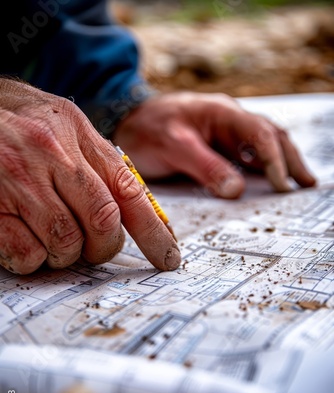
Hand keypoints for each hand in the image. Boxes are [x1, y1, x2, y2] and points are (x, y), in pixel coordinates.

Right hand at [0, 79, 179, 273]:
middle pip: (103, 222)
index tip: (168, 257)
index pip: (128, 190)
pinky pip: (28, 254)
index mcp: (75, 133)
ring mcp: (18, 180)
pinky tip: (24, 240)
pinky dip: (33, 259)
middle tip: (91, 247)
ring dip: (64, 253)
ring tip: (50, 237)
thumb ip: (96, 160)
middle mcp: (50, 154)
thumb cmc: (16, 121)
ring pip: (66, 242)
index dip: (153, 231)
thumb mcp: (62, 123)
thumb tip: (132, 207)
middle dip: (103, 246)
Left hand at [114, 92, 315, 197]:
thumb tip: (237, 190)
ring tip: (299, 182)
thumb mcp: (173, 147)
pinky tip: (271, 180)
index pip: (259, 134)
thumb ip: (205, 166)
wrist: (129, 123)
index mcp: (221, 113)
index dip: (273, 159)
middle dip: (290, 159)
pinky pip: (247, 156)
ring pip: (263, 145)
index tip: (280, 184)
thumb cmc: (148, 130)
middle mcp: (229, 121)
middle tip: (306, 183)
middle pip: (270, 136)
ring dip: (282, 162)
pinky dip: (264, 167)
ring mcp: (226, 133)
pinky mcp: (219, 147)